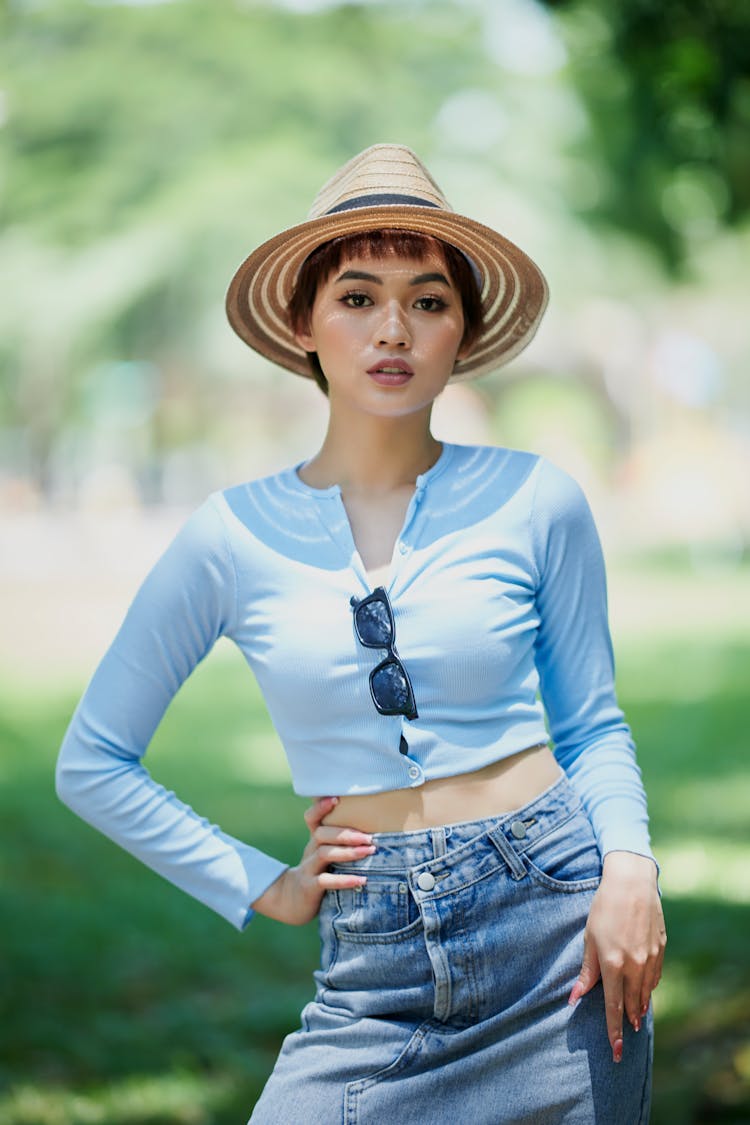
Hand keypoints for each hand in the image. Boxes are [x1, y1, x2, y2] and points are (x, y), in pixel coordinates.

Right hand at [250, 796, 374, 925]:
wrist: (291, 901)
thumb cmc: (317, 872)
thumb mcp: (324, 854)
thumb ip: (341, 842)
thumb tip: (374, 829)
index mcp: (314, 841)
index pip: (311, 819)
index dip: (320, 808)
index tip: (336, 799)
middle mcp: (310, 851)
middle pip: (322, 834)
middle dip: (346, 834)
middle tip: (369, 838)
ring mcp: (308, 869)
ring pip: (324, 854)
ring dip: (348, 852)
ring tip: (368, 852)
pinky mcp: (309, 887)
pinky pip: (326, 881)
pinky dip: (344, 880)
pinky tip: (361, 879)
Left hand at [568, 851, 665, 1062]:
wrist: (632, 883)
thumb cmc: (604, 908)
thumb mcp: (589, 938)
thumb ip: (586, 971)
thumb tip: (575, 998)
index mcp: (613, 964)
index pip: (613, 1007)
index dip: (614, 1031)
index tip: (616, 1051)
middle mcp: (634, 965)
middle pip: (631, 1004)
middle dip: (628, 1022)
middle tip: (626, 1038)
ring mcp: (651, 958)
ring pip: (645, 993)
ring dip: (639, 1007)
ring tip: (635, 1018)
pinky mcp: (661, 950)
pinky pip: (655, 977)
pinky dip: (648, 988)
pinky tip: (644, 990)